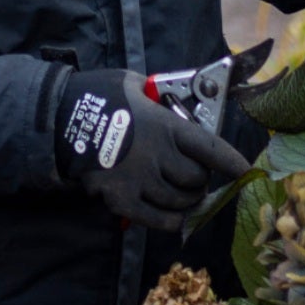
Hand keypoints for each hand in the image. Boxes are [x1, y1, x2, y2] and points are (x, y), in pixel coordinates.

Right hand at [52, 69, 249, 232]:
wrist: (58, 121)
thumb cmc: (98, 96)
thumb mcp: (133, 84)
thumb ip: (159, 97)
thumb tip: (178, 101)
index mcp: (165, 126)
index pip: (211, 149)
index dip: (233, 162)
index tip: (246, 171)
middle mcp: (158, 157)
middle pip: (197, 180)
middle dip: (200, 179)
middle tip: (193, 174)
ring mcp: (140, 182)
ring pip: (181, 202)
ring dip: (187, 199)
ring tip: (182, 192)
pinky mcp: (122, 201)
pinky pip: (159, 220)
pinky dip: (172, 220)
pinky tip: (175, 215)